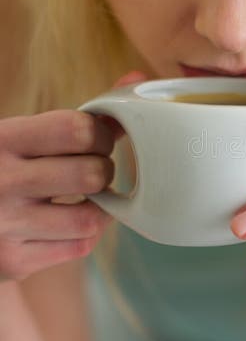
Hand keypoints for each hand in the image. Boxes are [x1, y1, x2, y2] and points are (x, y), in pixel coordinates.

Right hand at [0, 70, 145, 284]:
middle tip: (94, 170)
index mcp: (2, 140)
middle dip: (104, 171)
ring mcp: (6, 225)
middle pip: (91, 174)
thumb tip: (137, 80)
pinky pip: (77, 247)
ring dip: (100, 207)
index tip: (97, 140)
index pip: (76, 129)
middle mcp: (0, 181)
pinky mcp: (13, 260)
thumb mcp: (24, 135)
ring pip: (90, 218)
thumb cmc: (3, 166)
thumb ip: (81, 114)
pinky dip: (84, 233)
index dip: (101, 134)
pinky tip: (70, 221)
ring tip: (88, 196)